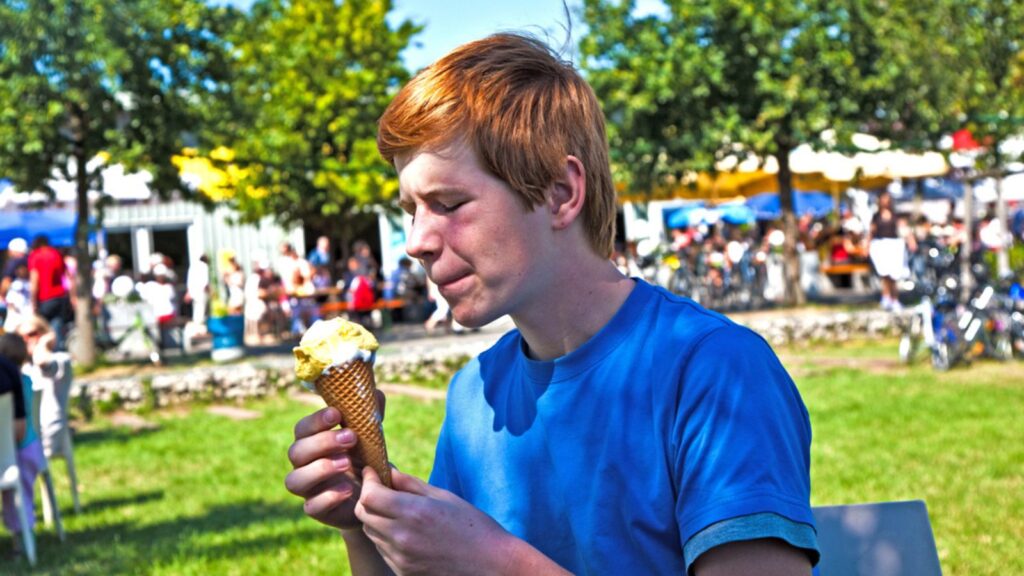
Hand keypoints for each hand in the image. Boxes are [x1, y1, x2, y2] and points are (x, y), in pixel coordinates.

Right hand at [285, 392, 385, 529]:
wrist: (373, 495)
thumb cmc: (365, 457)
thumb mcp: (369, 434)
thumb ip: (370, 413)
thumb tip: (375, 393)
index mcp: (311, 442)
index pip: (302, 428)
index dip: (316, 420)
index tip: (337, 414)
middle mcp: (303, 465)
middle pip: (295, 452)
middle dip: (322, 443)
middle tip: (351, 438)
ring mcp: (308, 489)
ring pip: (294, 481)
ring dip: (319, 469)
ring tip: (347, 463)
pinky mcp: (317, 510)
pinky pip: (311, 507)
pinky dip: (328, 497)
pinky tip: (348, 490)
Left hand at [355, 467, 521, 575]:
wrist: (492, 566)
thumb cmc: (474, 526)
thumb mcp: (444, 497)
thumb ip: (411, 484)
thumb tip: (388, 470)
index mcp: (414, 513)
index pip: (369, 495)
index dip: (368, 481)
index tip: (373, 472)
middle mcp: (402, 537)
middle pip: (364, 514)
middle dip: (368, 498)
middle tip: (380, 489)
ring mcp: (401, 559)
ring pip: (371, 532)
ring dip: (376, 518)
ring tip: (396, 510)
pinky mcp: (403, 572)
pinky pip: (382, 550)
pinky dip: (386, 537)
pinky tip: (405, 531)